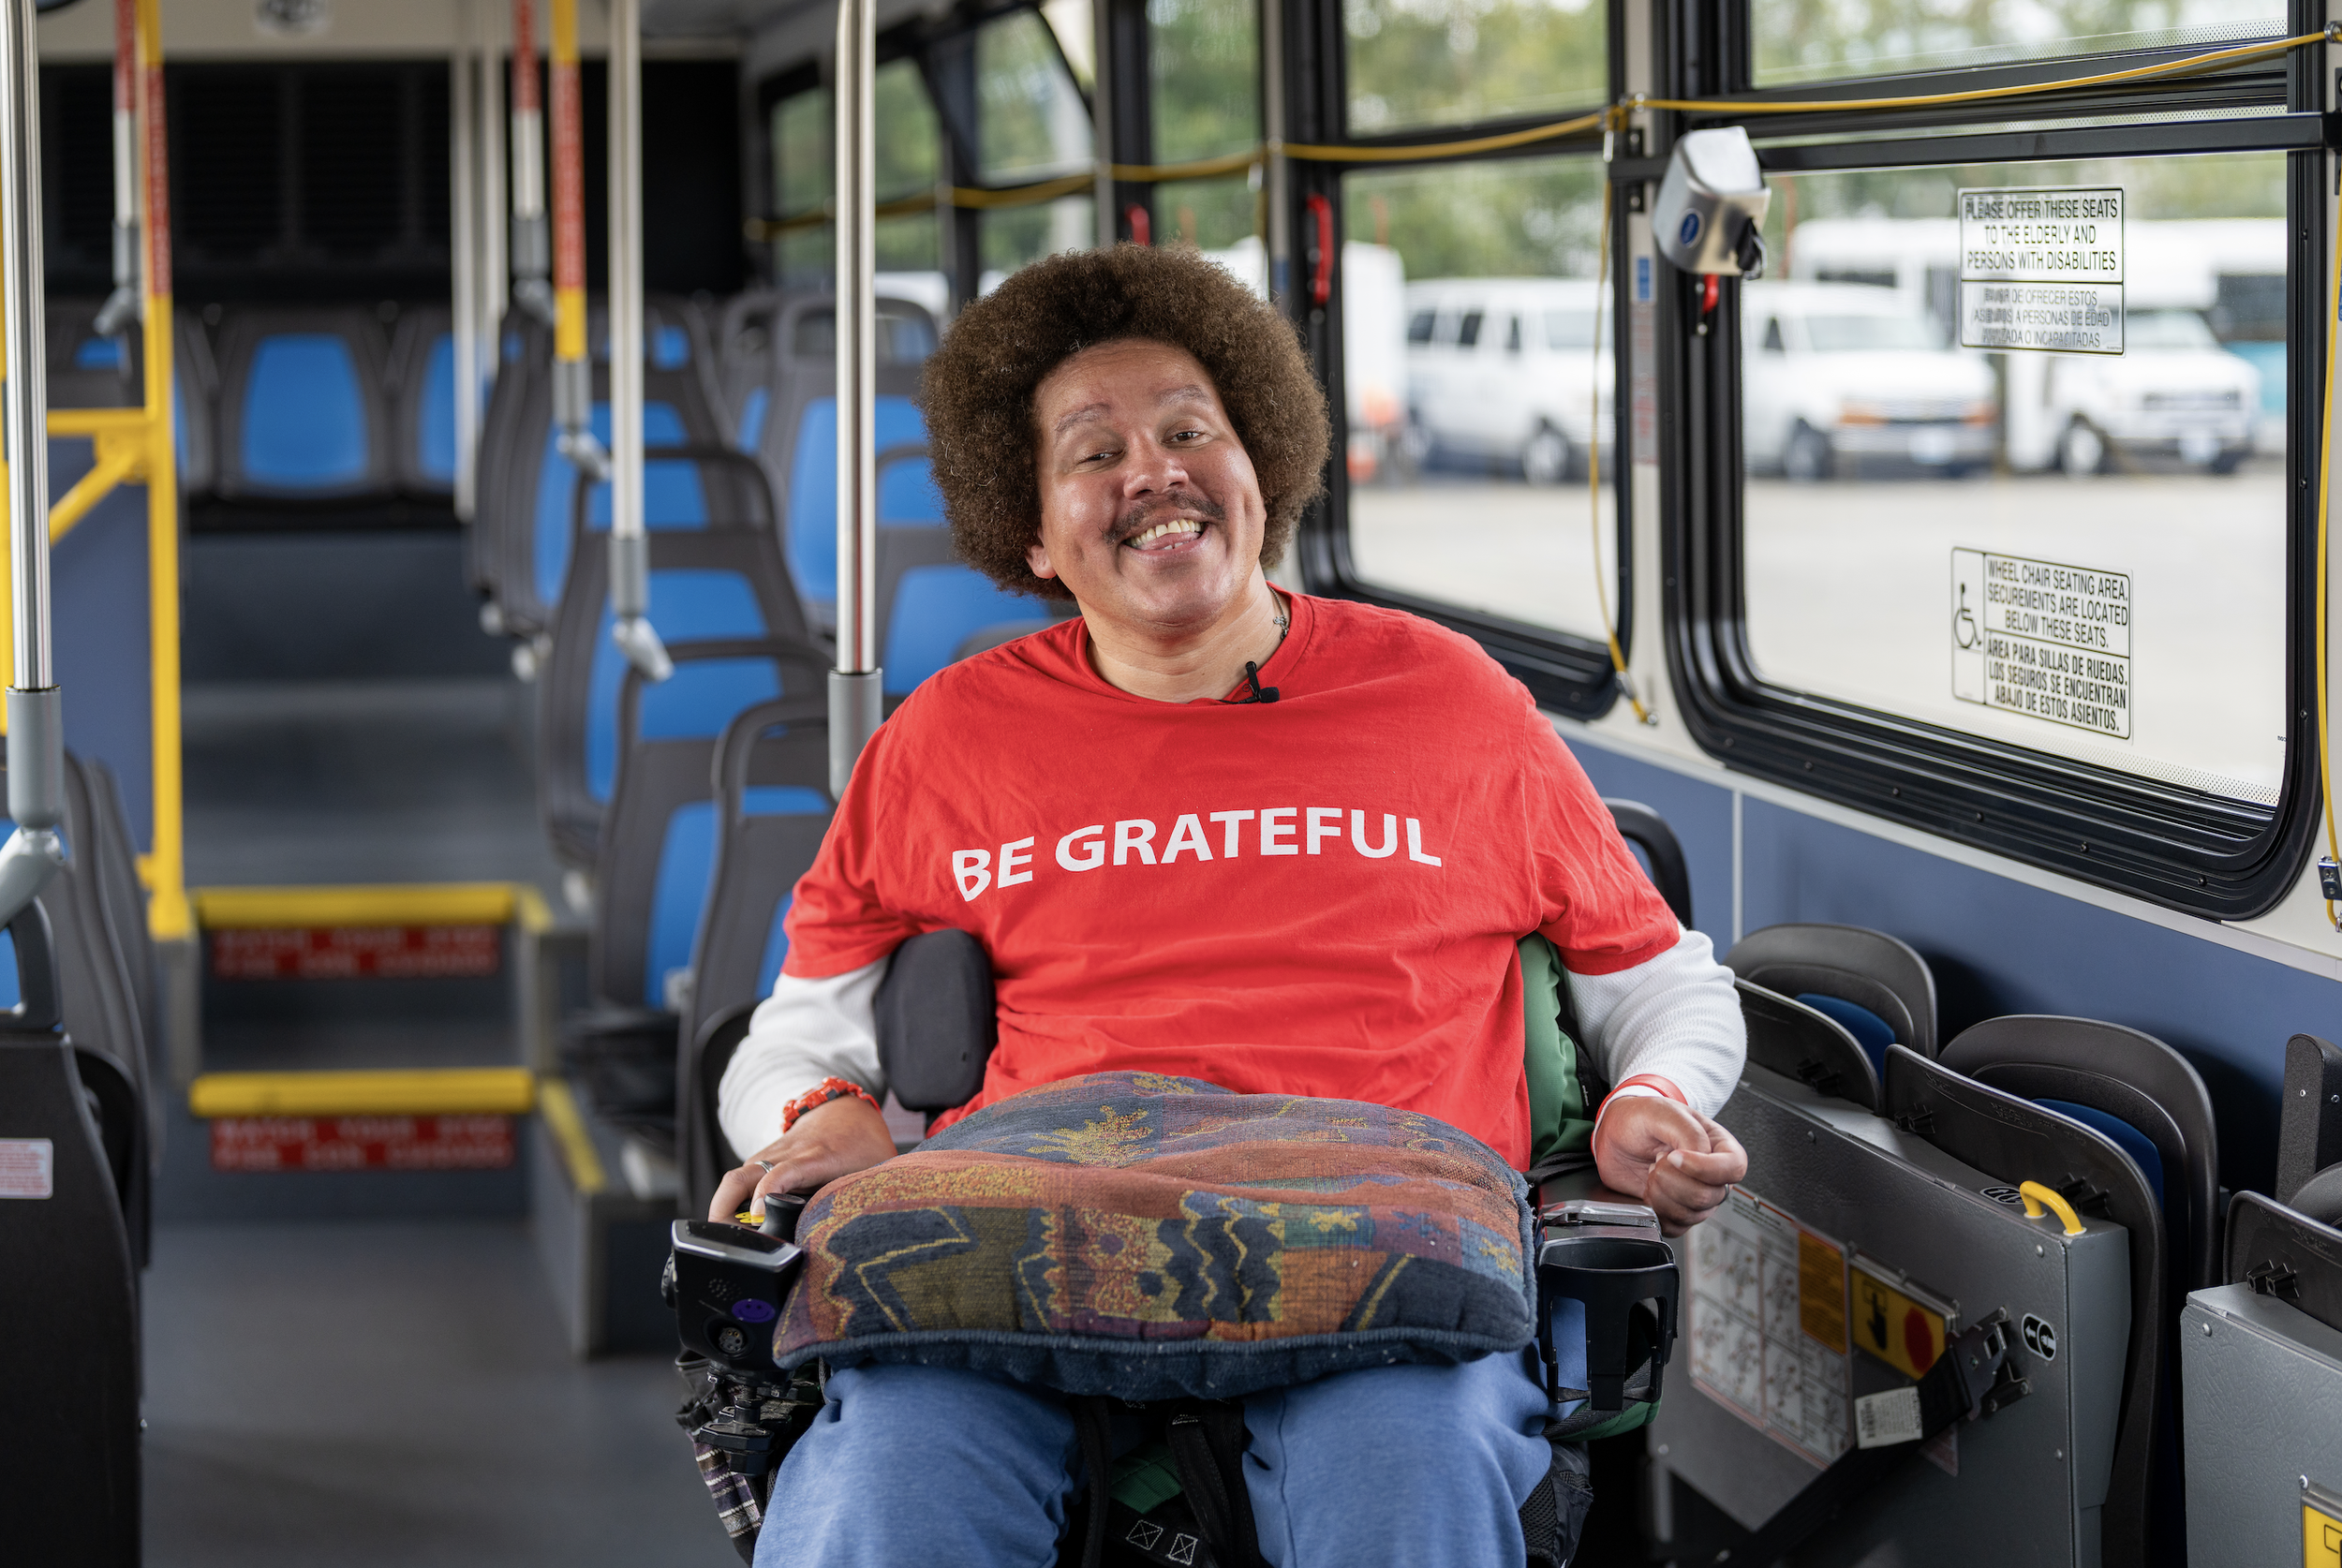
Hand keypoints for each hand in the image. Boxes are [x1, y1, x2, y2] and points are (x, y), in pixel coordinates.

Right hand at [707, 1093, 898, 1222]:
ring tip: (734, 1242)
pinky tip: (742, 1228)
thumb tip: (858, 1233)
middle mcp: (784, 1155)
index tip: (760, 1217)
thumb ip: (861, 1196)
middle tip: (728, 1241)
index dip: (767, 1194)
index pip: (782, 1172)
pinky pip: (740, 1182)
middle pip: (739, 1178)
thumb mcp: (871, 1170)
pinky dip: (733, 1204)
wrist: (844, 1109)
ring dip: (724, 1210)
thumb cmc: (860, 1144)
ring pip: (734, 1182)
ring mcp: (768, 1157)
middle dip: (723, 1211)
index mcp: (814, 1158)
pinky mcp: (762, 1161)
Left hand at [1592, 1097, 1747, 1236]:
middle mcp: (1713, 1175)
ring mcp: (1696, 1196)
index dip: (1704, 1169)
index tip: (1673, 1157)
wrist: (1615, 1134)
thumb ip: (1689, 1132)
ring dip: (1661, 1194)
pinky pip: (1675, 1226)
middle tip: (1657, 1160)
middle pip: (1709, 1196)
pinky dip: (1656, 1209)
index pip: (1733, 1168)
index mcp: (1719, 1146)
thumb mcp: (1664, 1112)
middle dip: (1673, 1180)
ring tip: (1652, 1172)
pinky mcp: (1678, 1212)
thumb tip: (1701, 1157)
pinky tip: (1649, 1189)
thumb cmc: (1641, 1118)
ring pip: (1691, 1214)